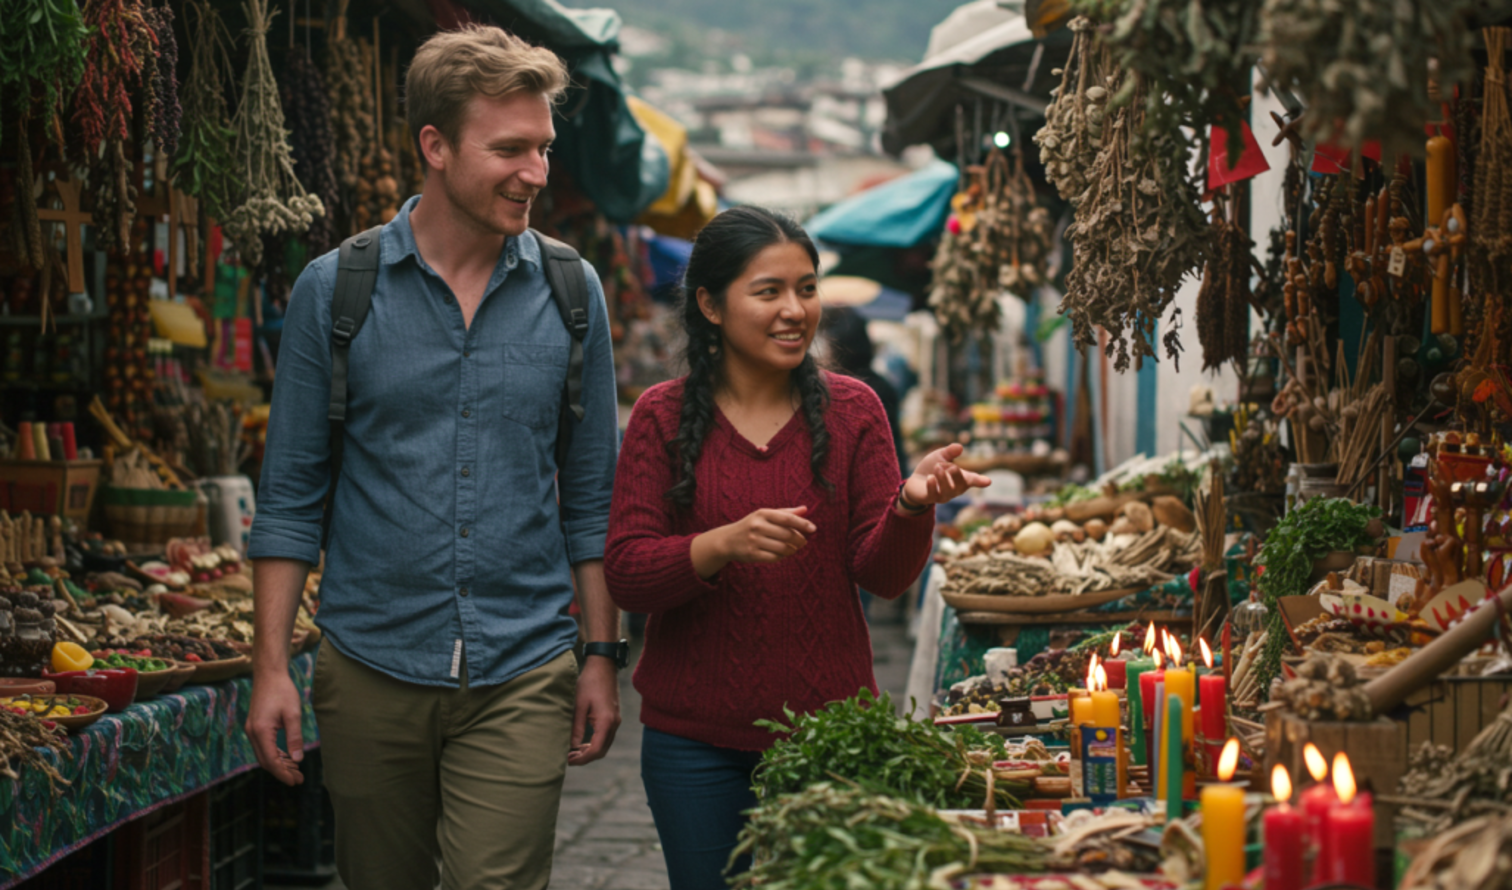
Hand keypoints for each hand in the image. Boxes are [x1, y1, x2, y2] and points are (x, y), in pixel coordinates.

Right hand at [245, 671, 304, 785]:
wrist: (269, 674)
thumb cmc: (282, 691)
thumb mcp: (293, 714)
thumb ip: (295, 738)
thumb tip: (298, 759)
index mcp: (260, 731)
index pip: (271, 760)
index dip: (283, 773)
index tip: (295, 782)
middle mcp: (252, 733)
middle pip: (266, 761)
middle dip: (281, 772)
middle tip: (298, 779)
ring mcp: (252, 730)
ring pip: (264, 755)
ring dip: (279, 764)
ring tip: (296, 771)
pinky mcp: (255, 726)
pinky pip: (264, 746)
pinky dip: (275, 754)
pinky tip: (287, 757)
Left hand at [568, 657, 620, 765]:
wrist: (603, 666)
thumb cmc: (589, 682)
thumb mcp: (579, 705)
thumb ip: (576, 727)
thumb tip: (572, 746)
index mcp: (606, 721)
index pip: (596, 750)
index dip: (582, 759)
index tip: (568, 761)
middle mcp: (614, 723)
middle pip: (602, 751)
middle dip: (586, 758)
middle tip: (568, 758)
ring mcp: (615, 720)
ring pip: (604, 745)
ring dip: (590, 751)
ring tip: (573, 752)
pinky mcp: (613, 717)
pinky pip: (605, 737)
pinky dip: (594, 743)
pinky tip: (582, 742)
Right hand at [720, 506, 816, 563]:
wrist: (727, 540)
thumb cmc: (751, 526)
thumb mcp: (765, 515)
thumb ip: (785, 512)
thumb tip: (805, 509)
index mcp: (762, 513)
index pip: (787, 518)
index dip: (802, 523)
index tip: (813, 528)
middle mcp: (757, 526)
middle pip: (787, 535)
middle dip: (799, 539)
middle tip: (803, 541)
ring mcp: (754, 541)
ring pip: (783, 548)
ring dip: (792, 550)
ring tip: (794, 548)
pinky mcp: (752, 554)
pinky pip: (774, 558)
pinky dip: (782, 557)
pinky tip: (782, 554)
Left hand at [901, 443, 990, 508]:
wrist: (915, 481)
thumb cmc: (931, 468)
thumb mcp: (940, 456)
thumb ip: (950, 452)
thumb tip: (959, 446)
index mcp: (960, 479)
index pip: (972, 480)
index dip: (980, 481)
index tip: (988, 481)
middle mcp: (954, 489)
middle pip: (961, 485)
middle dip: (956, 473)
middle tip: (948, 465)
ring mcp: (942, 496)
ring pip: (948, 491)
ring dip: (943, 477)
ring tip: (937, 467)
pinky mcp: (929, 498)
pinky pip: (934, 495)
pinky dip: (932, 485)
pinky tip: (930, 478)